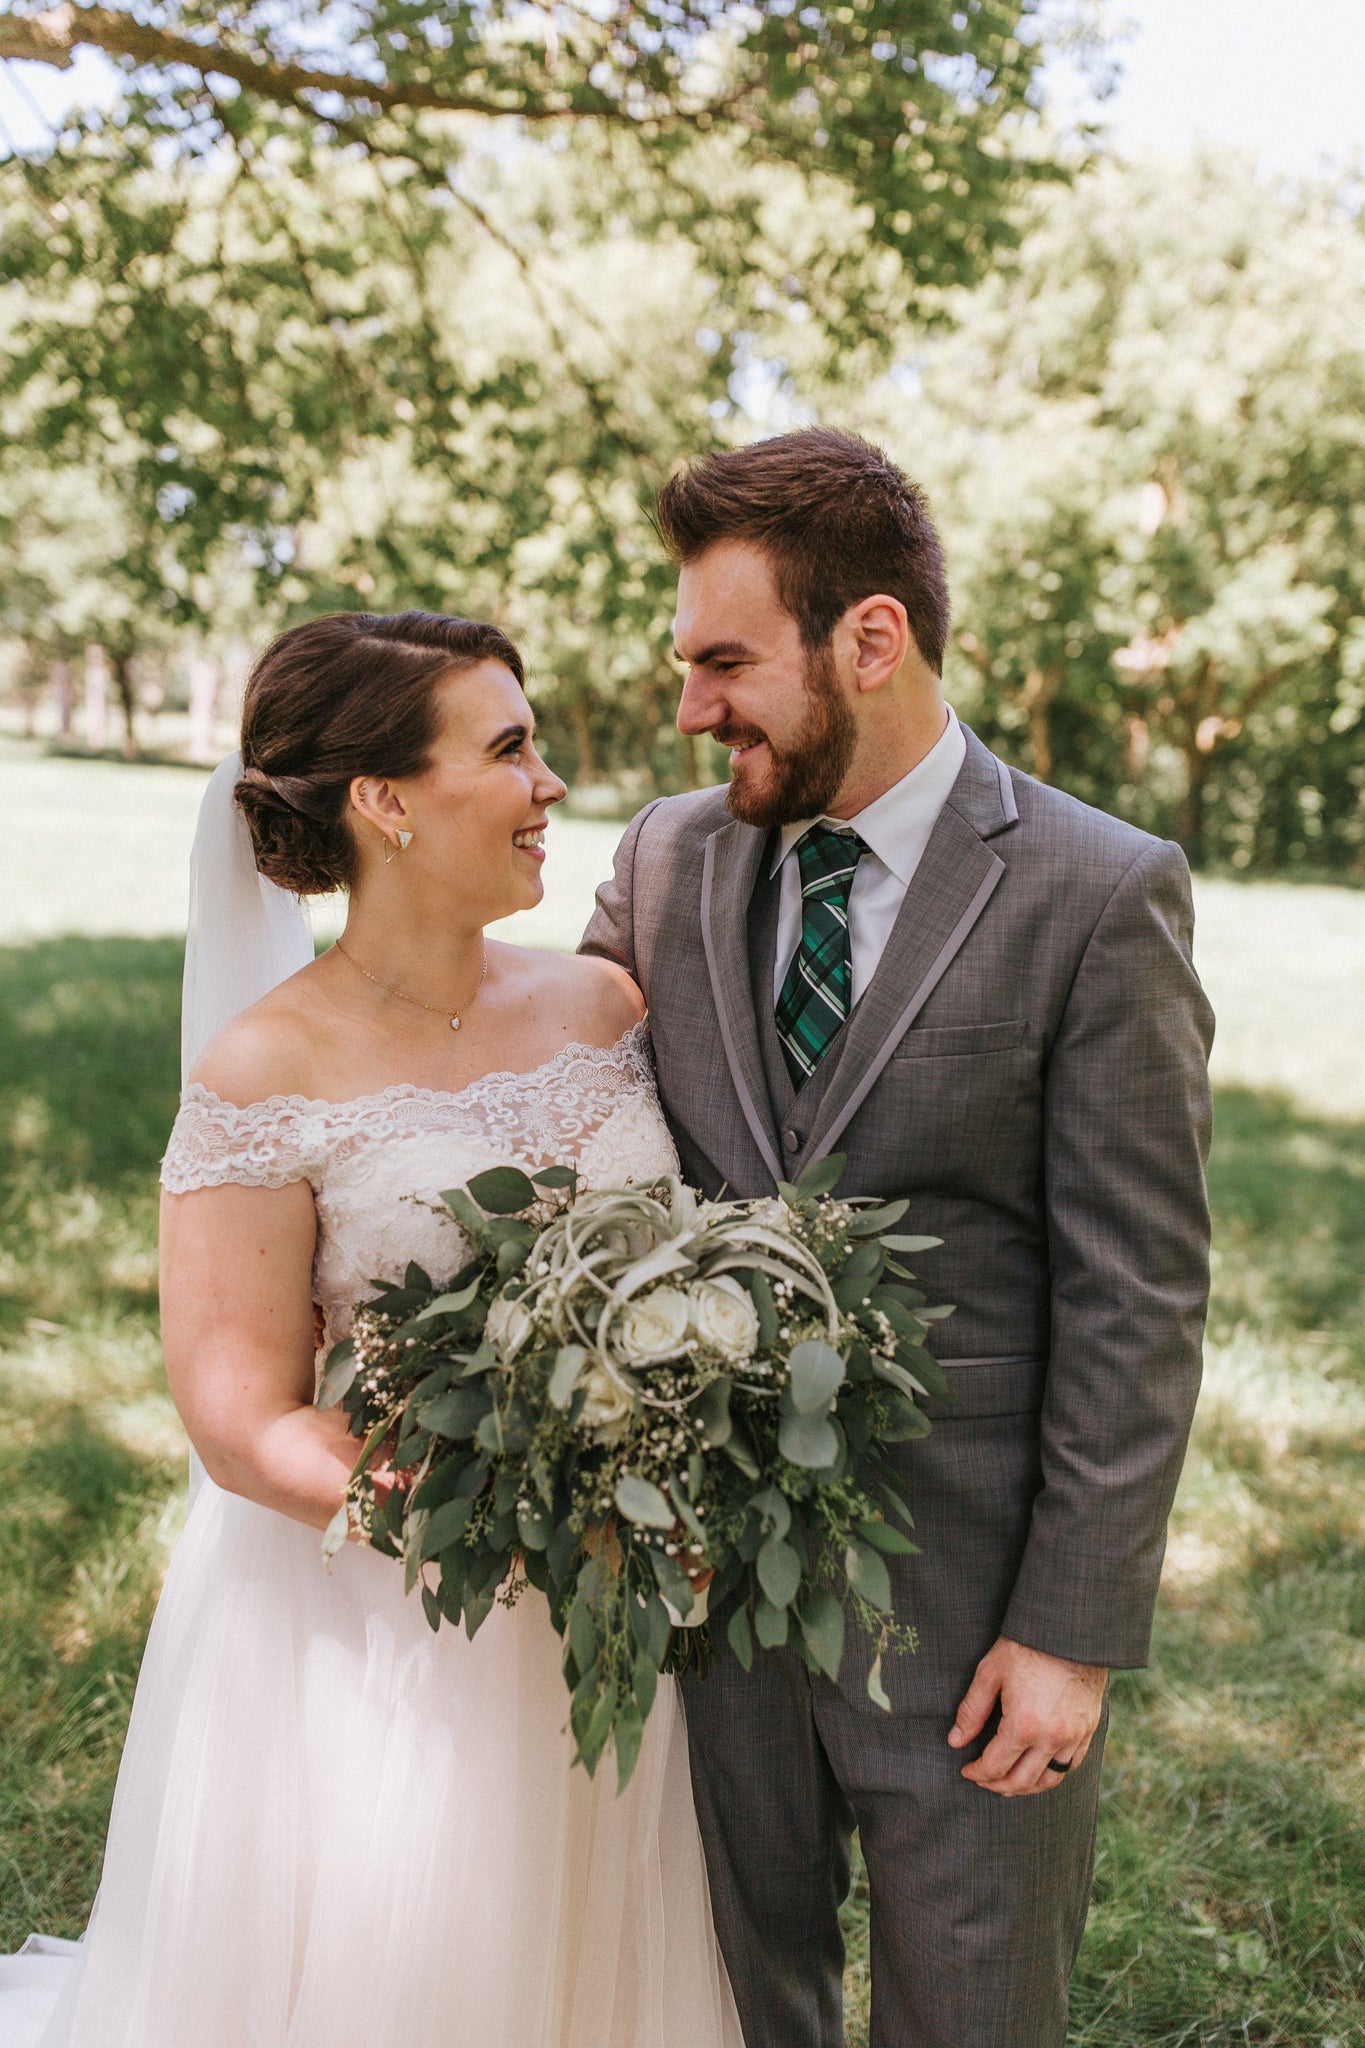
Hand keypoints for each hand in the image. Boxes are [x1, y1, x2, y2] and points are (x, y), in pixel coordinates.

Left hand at [948, 1636, 1106, 1796]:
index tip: (967, 1769)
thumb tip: (955, 1740)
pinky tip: (1039, 1768)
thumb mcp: (990, 1672)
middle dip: (998, 1785)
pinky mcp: (1089, 1729)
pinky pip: (1071, 1765)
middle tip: (983, 1780)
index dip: (977, 1773)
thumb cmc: (1026, 1646)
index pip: (996, 1766)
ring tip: (1009, 1782)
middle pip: (1022, 1781)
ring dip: (1026, 1787)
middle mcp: (1052, 1738)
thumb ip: (972, 1710)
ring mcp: (1074, 1736)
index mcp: (1024, 1725)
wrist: (1069, 1630)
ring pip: (1050, 1780)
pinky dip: (1052, 1774)